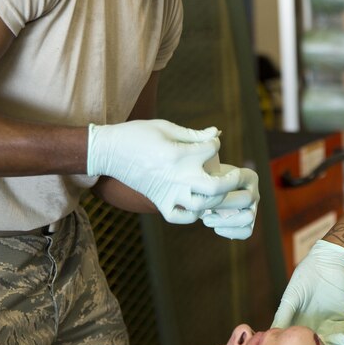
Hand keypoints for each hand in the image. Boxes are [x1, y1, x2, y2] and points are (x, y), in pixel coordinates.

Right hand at [87, 120, 243, 223]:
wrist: (107, 151)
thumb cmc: (137, 134)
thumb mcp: (166, 127)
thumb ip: (193, 134)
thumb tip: (217, 133)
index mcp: (179, 154)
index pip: (212, 150)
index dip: (215, 143)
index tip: (211, 141)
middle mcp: (176, 177)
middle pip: (216, 187)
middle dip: (231, 180)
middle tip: (236, 175)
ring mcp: (168, 193)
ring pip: (202, 205)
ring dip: (214, 198)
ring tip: (216, 188)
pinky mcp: (158, 203)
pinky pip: (181, 217)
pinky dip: (194, 214)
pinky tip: (198, 202)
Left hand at [201, 164, 258, 239]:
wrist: (207, 193)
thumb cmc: (205, 180)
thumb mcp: (205, 174)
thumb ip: (205, 178)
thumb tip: (201, 188)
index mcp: (248, 176)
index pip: (238, 178)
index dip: (220, 185)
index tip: (203, 190)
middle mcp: (254, 192)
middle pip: (245, 199)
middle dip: (221, 204)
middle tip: (201, 206)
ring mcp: (253, 209)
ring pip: (248, 217)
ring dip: (225, 220)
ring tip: (206, 220)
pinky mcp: (249, 224)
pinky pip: (246, 231)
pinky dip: (231, 232)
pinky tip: (216, 228)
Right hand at [271, 240, 343, 337]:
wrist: (330, 263)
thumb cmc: (307, 275)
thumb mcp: (291, 297)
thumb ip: (283, 316)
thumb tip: (272, 333)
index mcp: (299, 323)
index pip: (295, 342)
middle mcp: (314, 327)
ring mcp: (329, 326)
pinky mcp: (343, 322)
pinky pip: (343, 340)